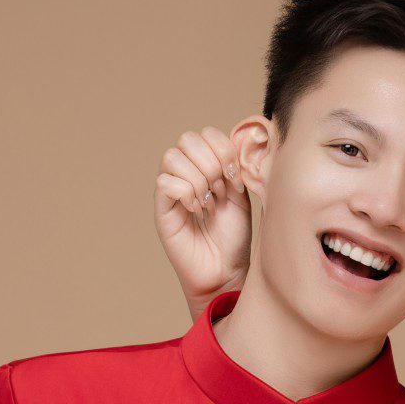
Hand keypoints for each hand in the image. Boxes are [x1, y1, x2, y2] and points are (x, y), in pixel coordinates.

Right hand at [154, 127, 251, 319]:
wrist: (226, 270)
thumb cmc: (234, 237)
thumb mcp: (242, 197)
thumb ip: (236, 167)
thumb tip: (237, 144)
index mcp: (207, 165)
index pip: (206, 134)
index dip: (223, 149)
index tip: (236, 178)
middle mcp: (186, 172)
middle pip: (187, 139)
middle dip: (211, 163)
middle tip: (221, 191)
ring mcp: (171, 189)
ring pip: (173, 157)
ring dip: (198, 179)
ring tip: (209, 203)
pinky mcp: (162, 208)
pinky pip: (165, 182)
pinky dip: (186, 193)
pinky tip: (197, 211)